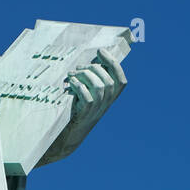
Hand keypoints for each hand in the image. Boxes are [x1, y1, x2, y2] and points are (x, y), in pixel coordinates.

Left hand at [37, 49, 126, 166]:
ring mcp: (96, 111)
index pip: (121, 80)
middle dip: (93, 68)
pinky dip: (79, 86)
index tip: (100, 51)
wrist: (67, 137)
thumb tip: (90, 61)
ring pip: (100, 87)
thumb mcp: (88, 96)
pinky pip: (87, 97)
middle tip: (78, 67)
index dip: (113, 64)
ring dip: (85, 76)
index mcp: (109, 99)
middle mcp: (106, 105)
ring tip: (72, 75)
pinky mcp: (84, 115)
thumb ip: (92, 81)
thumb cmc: (75, 111)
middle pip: (109, 81)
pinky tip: (70, 84)